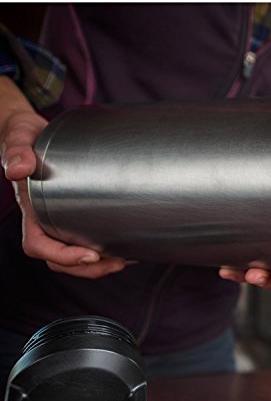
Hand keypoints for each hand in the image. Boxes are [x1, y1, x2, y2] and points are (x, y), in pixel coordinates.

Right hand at [1, 109, 126, 278]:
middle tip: (116, 263)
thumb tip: (19, 169)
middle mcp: (44, 220)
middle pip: (59, 259)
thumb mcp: (18, 137)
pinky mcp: (76, 215)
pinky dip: (104, 250)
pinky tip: (124, 247)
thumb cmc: (24, 137)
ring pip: (74, 255)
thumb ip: (16, 150)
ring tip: (123, 260)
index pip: (38, 245)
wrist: (32, 133)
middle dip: (87, 268)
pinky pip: (86, 240)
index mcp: (30, 210)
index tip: (89, 255)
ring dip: (97, 265)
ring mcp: (59, 220)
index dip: (62, 256)